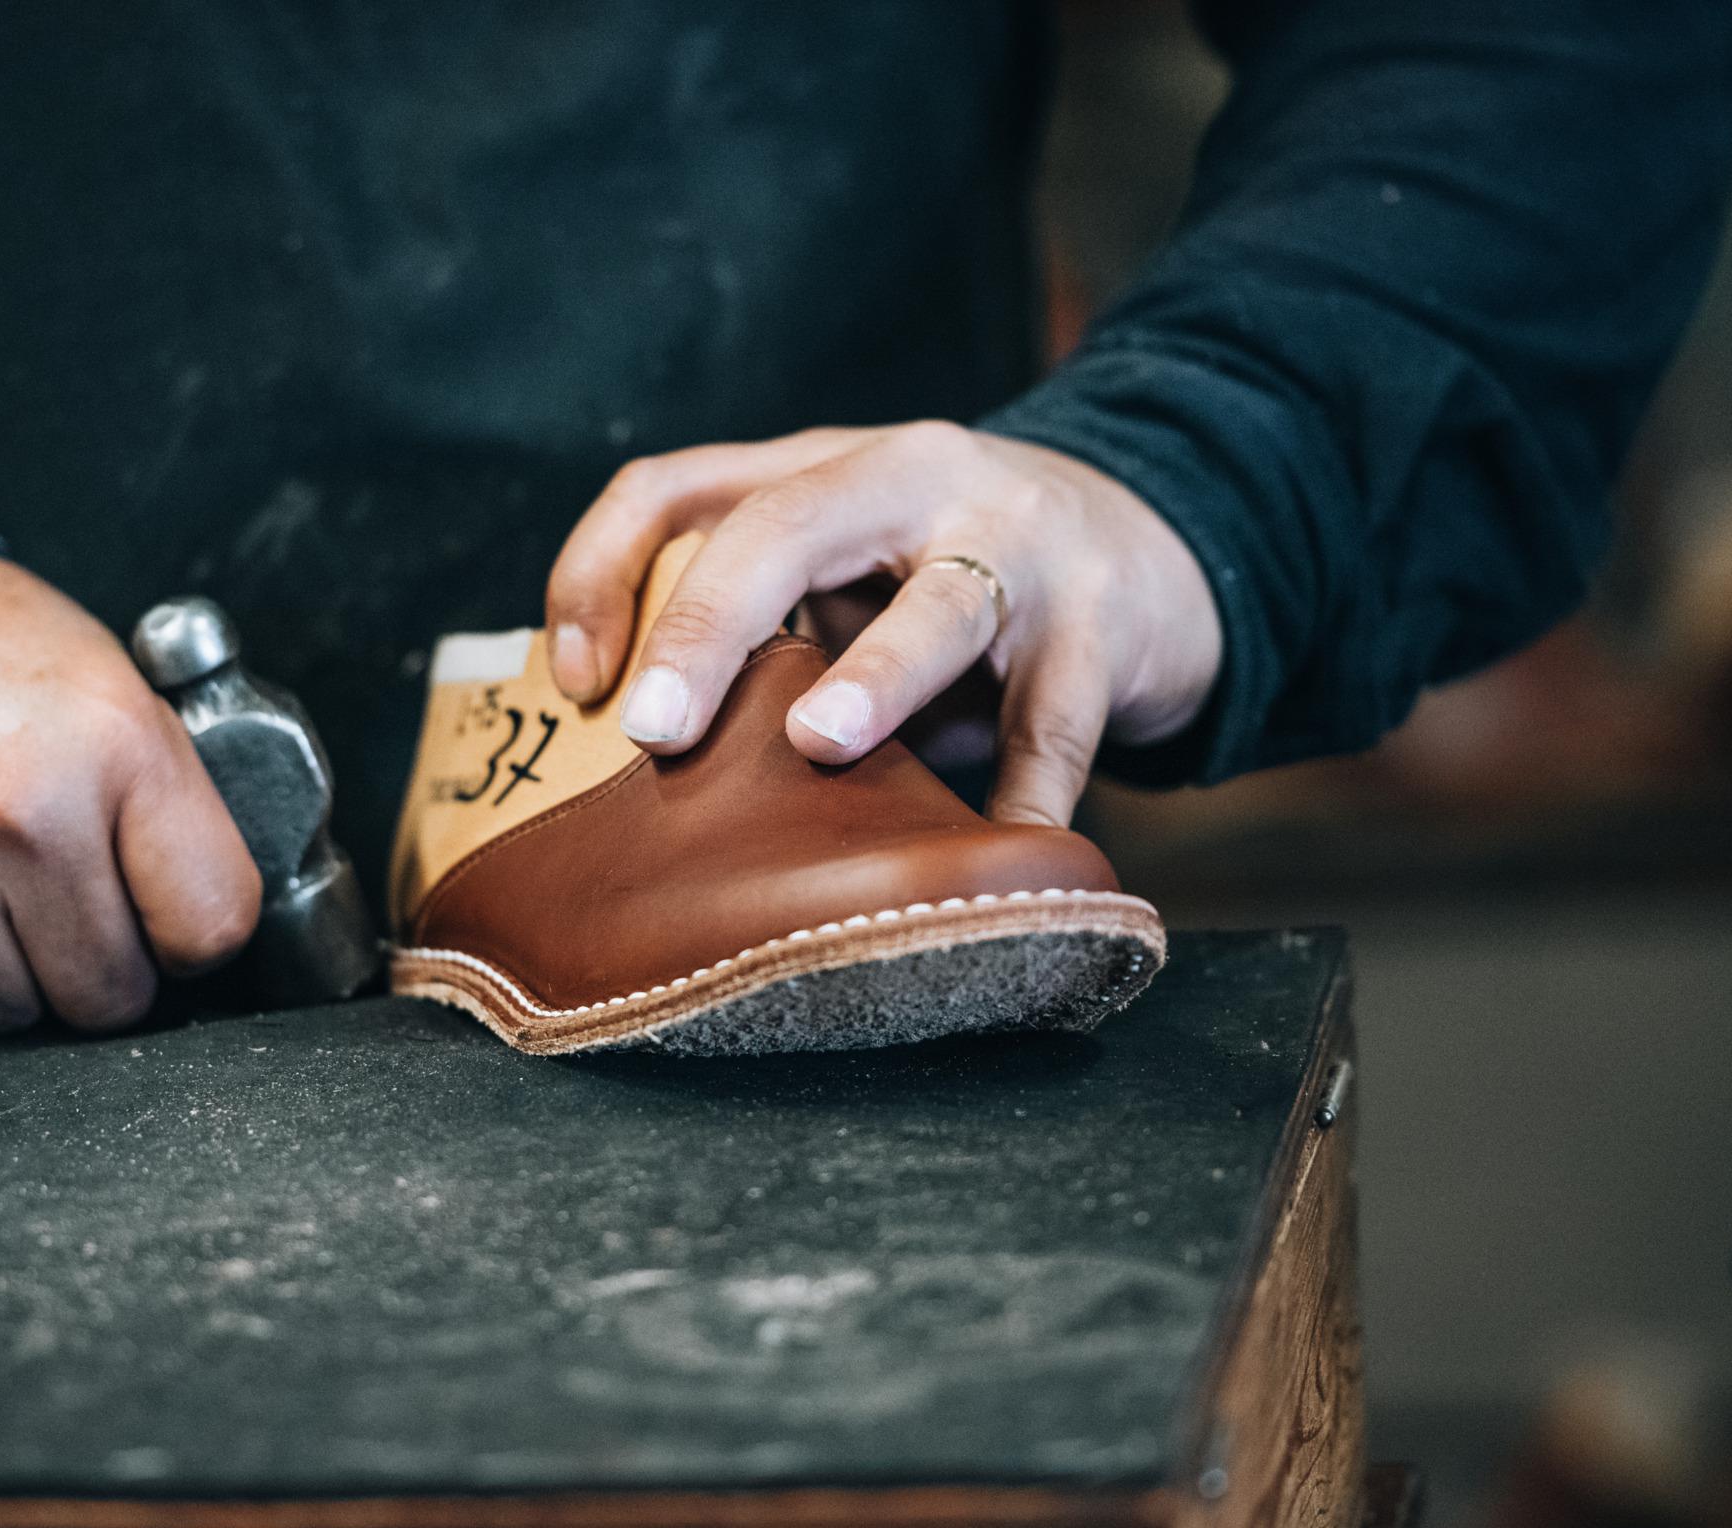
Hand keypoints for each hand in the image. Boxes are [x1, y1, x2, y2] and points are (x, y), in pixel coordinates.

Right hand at [0, 557, 260, 1032]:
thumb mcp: (110, 685)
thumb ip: (169, 805)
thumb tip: (208, 928)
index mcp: (117, 746)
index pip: (211, 924)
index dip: (189, 935)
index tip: (159, 918)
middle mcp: (22, 810)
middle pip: (109, 994)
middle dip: (95, 967)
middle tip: (60, 906)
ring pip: (8, 1013)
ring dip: (2, 976)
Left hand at [545, 421, 1222, 825]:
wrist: (1158, 549)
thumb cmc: (960, 578)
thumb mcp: (850, 574)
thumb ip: (765, 624)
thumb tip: (637, 758)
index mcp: (823, 471)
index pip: (675, 489)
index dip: (601, 573)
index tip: (574, 684)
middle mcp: (914, 483)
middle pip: (786, 525)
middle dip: (708, 626)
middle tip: (656, 729)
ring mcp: (1019, 548)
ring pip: (940, 606)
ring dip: (876, 674)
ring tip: (820, 742)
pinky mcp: (1104, 627)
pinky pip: (1055, 725)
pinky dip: (1024, 794)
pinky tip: (992, 851)